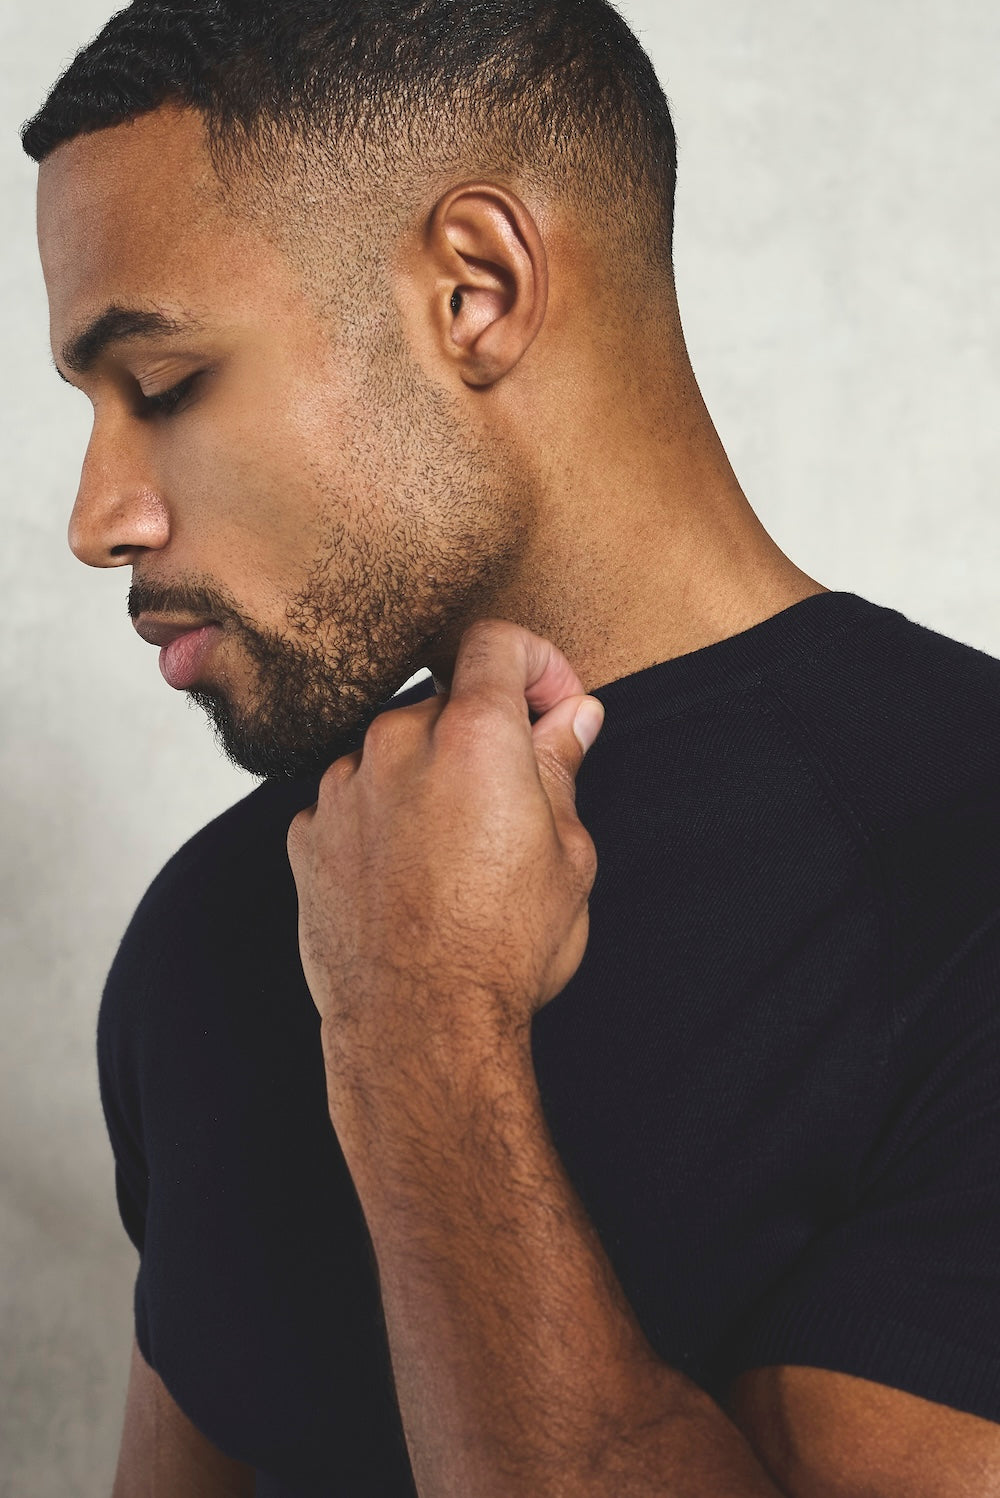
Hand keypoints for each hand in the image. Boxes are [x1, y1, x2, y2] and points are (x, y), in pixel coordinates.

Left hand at [286, 619, 604, 1103]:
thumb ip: (561, 768)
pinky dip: (381, 819)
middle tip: (517, 805)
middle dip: (485, 738)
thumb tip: (573, 717)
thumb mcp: (569, 855)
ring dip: (427, 778)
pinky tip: (409, 877)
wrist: (419, 1029)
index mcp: (474, 736)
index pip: (496, 642)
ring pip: (393, 752)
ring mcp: (342, 788)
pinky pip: (352, 801)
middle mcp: (397, 743)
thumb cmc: (505, 948)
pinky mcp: (307, 834)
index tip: (554, 709)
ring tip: (457, 855)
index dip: (536, 663)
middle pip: (445, 703)